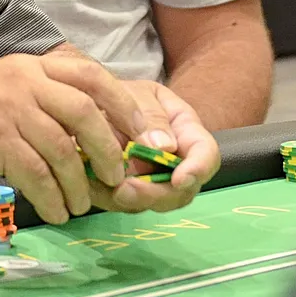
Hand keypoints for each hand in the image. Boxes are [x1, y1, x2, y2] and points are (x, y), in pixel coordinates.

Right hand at [0, 47, 145, 226]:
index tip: (143, 136)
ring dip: (80, 184)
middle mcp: (22, 81)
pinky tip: (56, 212)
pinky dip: (53, 198)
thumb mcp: (4, 98)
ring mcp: (7, 108)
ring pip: (64, 148)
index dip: (124, 106)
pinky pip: (37, 174)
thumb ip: (44, 107)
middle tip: (117, 178)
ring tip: (81, 206)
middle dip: (110, 149)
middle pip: (86, 110)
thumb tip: (94, 140)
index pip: (91, 76)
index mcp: (30, 67)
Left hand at [90, 80, 219, 214]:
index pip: (206, 154)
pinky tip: (89, 184)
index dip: (198, 170)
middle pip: (180, 191)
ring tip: (102, 185)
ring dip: (128, 200)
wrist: (93, 101)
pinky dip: (106, 198)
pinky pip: (121, 203)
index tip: (179, 180)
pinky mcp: (125, 190)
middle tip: (125, 190)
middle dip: (155, 195)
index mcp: (186, 133)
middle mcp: (174, 163)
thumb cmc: (122, 93)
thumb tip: (165, 147)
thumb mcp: (137, 93)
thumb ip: (150, 115)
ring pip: (151, 203)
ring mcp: (151, 180)